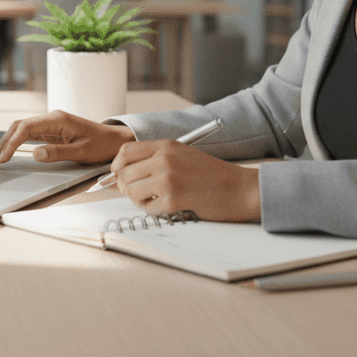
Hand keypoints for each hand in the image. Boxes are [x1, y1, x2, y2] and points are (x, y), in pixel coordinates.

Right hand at [0, 110, 134, 166]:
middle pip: (19, 126)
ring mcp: (51, 123)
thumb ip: (57, 153)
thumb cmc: (102, 145)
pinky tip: (8, 152)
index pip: (26, 128)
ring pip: (21, 129)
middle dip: (3, 143)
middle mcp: (52, 118)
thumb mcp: (81, 152)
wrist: (115, 141)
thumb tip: (35, 154)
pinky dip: (16, 143)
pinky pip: (29, 134)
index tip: (3, 158)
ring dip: (7, 143)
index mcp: (58, 120)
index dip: (11, 143)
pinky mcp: (51, 130)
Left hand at [108, 140, 260, 221]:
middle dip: (126, 187)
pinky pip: (147, 208)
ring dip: (139, 200)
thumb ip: (154, 160)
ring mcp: (168, 178)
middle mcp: (164, 159)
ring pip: (131, 192)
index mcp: (166, 146)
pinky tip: (169, 206)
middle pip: (124, 174)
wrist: (240, 189)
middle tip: (139, 193)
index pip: (125, 152)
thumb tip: (121, 176)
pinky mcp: (173, 199)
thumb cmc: (212, 175)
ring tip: (155, 200)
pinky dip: (154, 210)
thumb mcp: (182, 156)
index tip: (119, 176)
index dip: (117, 167)